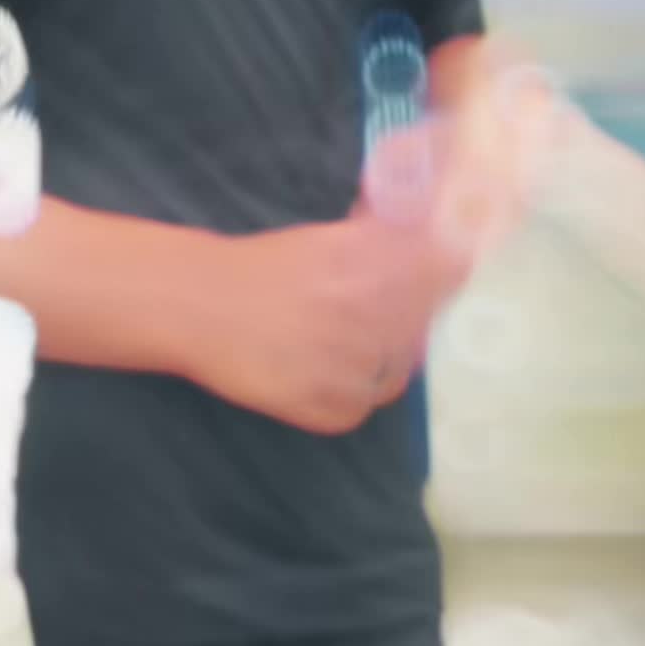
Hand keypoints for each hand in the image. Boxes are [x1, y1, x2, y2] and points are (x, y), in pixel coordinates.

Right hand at [195, 197, 470, 435]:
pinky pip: (366, 405)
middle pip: (421, 323)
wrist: (197, 306)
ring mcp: (352, 365)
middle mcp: (367, 310)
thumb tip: (427, 236)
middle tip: (364, 313)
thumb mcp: (326, 238)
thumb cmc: (259, 266)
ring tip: (336, 343)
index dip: (445, 270)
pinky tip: (319, 370)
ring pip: (399, 370)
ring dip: (379, 358)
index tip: (435, 272)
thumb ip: (381, 240)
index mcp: (369, 259)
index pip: (446, 269)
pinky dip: (350, 392)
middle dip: (403, 318)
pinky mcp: (332, 409)